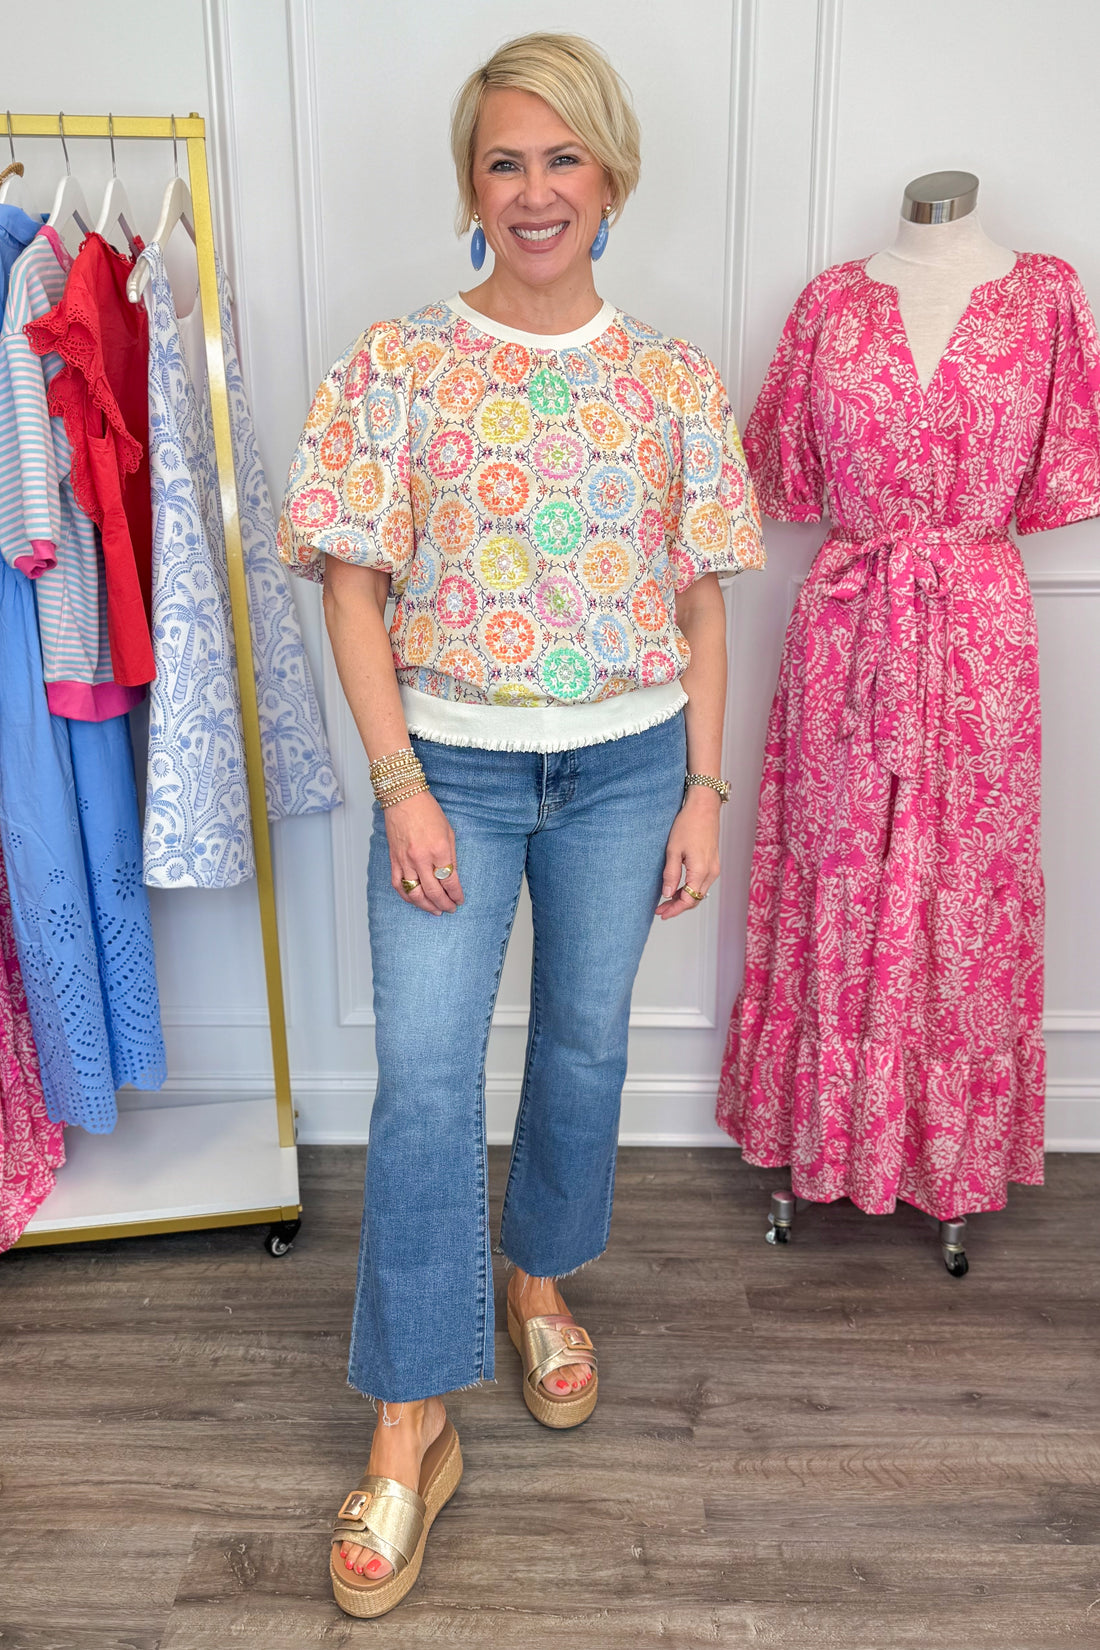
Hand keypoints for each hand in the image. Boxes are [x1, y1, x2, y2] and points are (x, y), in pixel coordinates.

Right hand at [383, 791, 463, 914]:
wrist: (403, 799)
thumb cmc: (427, 811)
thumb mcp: (448, 832)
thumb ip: (450, 857)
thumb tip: (451, 877)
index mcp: (439, 850)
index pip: (449, 881)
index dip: (456, 894)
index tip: (460, 900)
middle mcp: (421, 858)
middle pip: (433, 891)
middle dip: (444, 904)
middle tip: (450, 908)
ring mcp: (405, 861)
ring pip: (415, 893)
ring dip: (426, 906)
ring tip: (435, 910)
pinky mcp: (394, 860)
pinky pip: (399, 885)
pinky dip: (407, 897)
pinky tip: (415, 901)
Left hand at [656, 788, 720, 920]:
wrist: (704, 808)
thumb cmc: (688, 824)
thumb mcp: (673, 850)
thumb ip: (671, 874)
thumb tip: (667, 894)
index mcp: (701, 871)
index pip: (688, 900)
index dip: (674, 909)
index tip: (660, 913)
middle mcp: (711, 873)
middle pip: (695, 899)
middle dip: (678, 907)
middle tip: (660, 910)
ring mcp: (714, 868)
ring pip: (699, 893)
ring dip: (684, 899)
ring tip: (667, 901)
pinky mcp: (713, 863)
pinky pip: (702, 883)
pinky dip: (690, 890)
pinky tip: (678, 888)